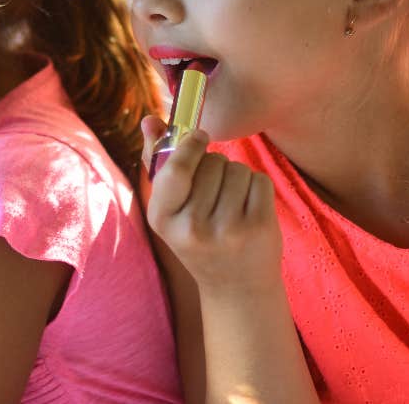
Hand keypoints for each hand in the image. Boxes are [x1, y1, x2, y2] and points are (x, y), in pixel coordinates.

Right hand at [141, 116, 282, 293]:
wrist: (236, 288)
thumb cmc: (199, 240)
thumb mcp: (171, 210)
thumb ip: (158, 162)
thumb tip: (150, 120)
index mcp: (163, 220)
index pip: (175, 168)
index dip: (190, 145)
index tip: (199, 137)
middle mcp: (193, 228)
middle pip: (211, 162)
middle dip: (216, 165)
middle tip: (214, 191)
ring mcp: (227, 229)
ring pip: (236, 169)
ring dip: (236, 176)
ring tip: (231, 202)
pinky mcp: (258, 227)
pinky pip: (258, 180)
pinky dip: (257, 186)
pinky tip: (249, 208)